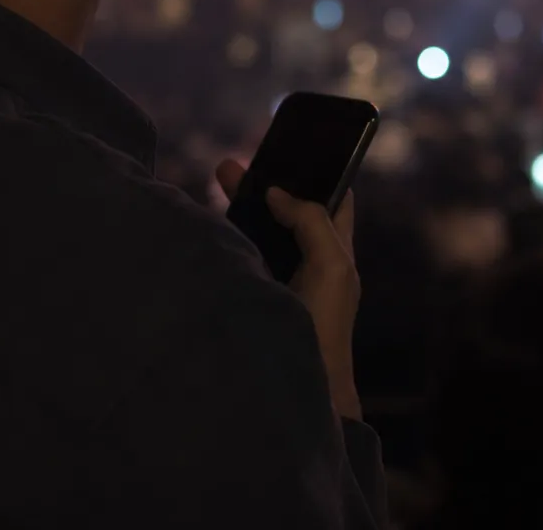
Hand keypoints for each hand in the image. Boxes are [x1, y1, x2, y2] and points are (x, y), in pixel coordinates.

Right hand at [216, 160, 362, 420]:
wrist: (305, 394)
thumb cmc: (325, 328)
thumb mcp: (332, 264)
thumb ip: (311, 221)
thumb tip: (277, 193)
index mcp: (337, 253)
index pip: (332, 201)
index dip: (316, 173)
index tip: (288, 149)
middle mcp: (311, 265)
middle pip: (288, 213)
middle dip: (263, 186)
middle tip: (227, 166)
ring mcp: (281, 283)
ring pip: (260, 234)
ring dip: (239, 209)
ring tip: (211, 183)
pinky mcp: (255, 298)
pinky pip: (241, 259)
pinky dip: (225, 240)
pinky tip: (205, 229)